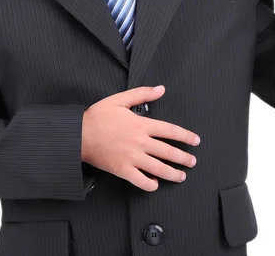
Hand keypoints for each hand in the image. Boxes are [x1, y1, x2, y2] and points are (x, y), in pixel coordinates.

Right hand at [81, 85, 199, 191]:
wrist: (78, 134)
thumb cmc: (97, 116)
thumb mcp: (120, 99)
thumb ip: (142, 93)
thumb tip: (161, 89)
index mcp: (141, 124)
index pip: (170, 131)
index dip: (186, 136)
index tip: (195, 140)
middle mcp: (140, 142)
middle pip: (169, 152)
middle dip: (184, 158)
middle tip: (192, 161)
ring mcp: (132, 158)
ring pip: (159, 169)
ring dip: (173, 173)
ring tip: (182, 176)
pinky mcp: (123, 170)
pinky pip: (142, 181)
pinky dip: (151, 184)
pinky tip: (155, 183)